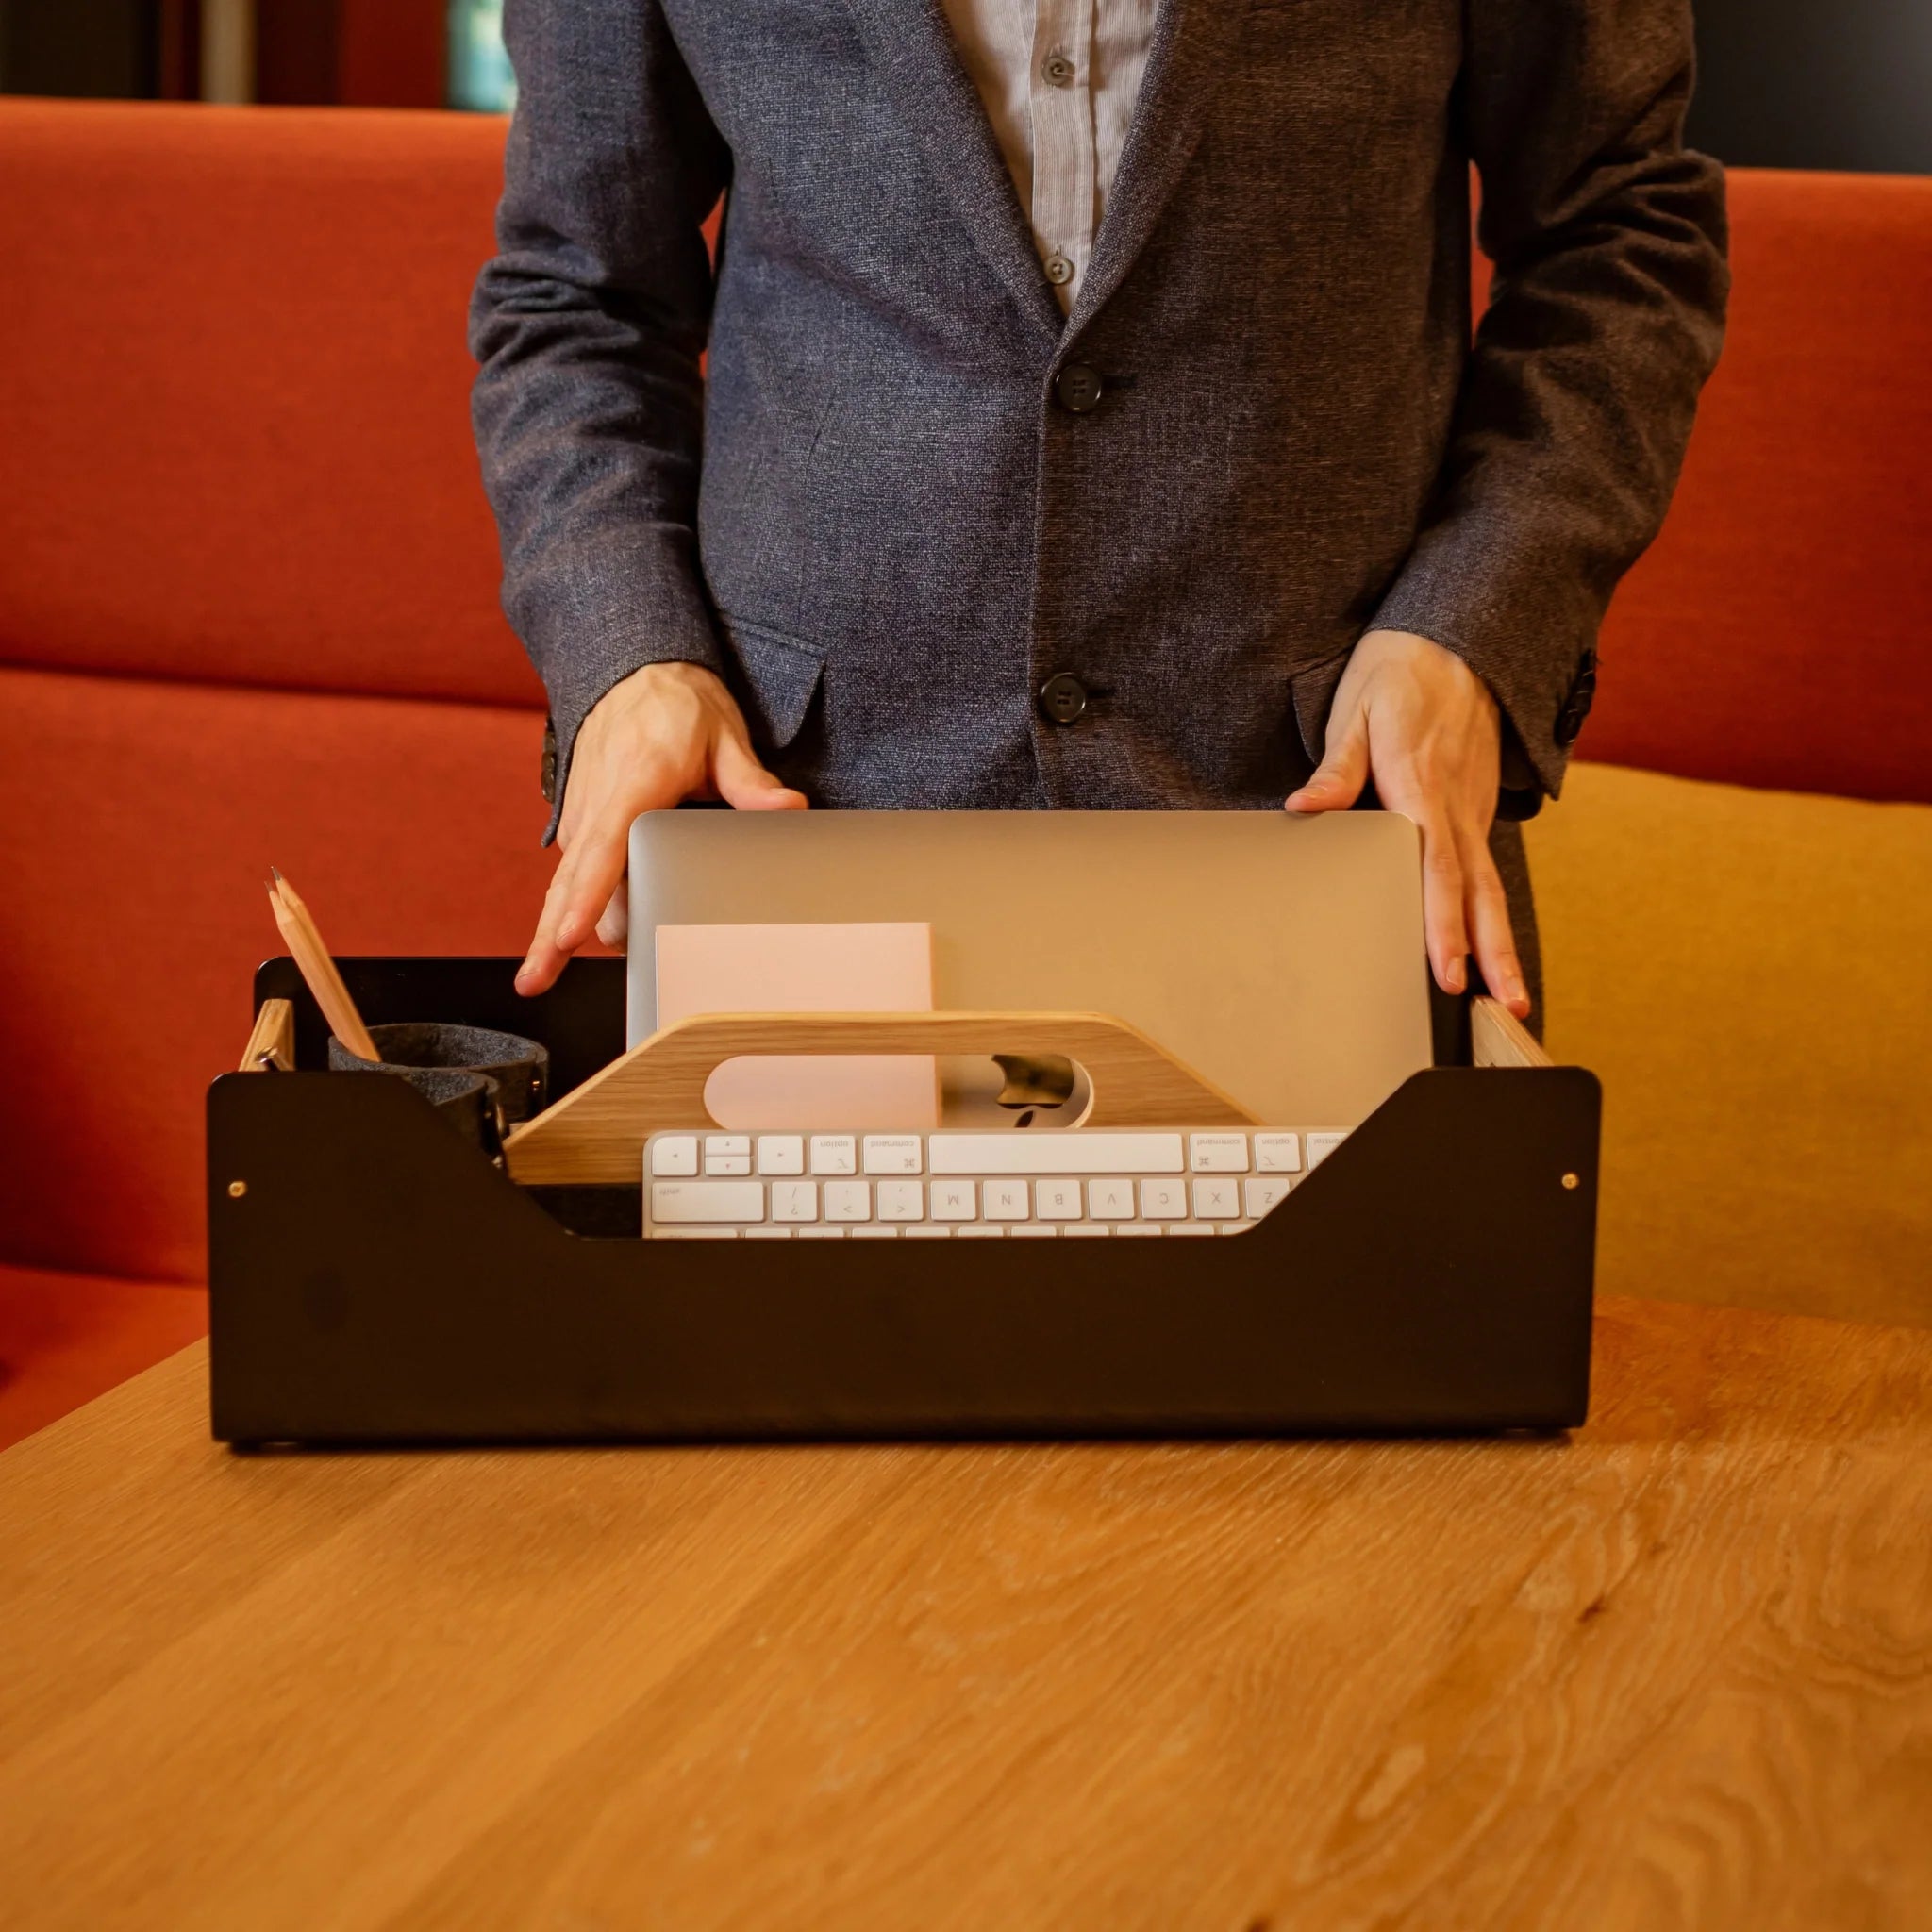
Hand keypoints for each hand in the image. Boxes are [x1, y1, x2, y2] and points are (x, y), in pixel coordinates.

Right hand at [516, 661, 806, 994]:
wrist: (631, 671)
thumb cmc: (678, 706)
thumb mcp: (723, 734)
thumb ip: (751, 780)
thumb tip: (788, 808)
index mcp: (635, 782)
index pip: (604, 852)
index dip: (585, 900)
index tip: (565, 939)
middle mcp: (596, 804)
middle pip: (568, 886)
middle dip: (553, 936)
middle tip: (541, 981)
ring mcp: (579, 816)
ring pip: (566, 887)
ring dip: (567, 923)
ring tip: (554, 968)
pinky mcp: (575, 826)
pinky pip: (573, 876)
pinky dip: (578, 903)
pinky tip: (581, 932)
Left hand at [1285, 629, 1530, 1018]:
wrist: (1455, 640)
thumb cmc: (1396, 674)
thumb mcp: (1355, 709)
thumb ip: (1337, 766)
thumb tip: (1305, 807)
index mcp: (1421, 786)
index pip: (1436, 869)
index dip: (1443, 924)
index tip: (1448, 969)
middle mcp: (1456, 806)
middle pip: (1477, 891)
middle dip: (1490, 952)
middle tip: (1500, 1005)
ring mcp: (1473, 809)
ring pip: (1491, 886)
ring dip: (1502, 943)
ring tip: (1513, 998)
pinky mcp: (1476, 808)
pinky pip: (1486, 869)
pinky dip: (1492, 913)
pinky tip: (1491, 951)